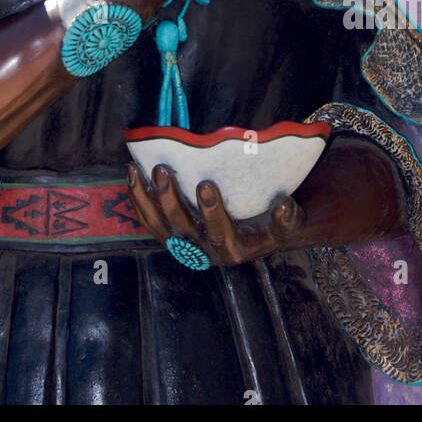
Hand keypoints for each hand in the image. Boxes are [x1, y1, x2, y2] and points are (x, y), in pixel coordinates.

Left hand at [127, 163, 305, 265]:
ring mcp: (186, 245)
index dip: (212, 213)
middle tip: (164, 170)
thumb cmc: (271, 223)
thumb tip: (284, 206)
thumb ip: (288, 219)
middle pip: (182, 229)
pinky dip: (139, 199)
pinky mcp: (171, 236)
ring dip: (148, 198)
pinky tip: (132, 174)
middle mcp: (206, 252)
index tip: (205, 184)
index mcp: (235, 250)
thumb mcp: (287, 226)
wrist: (258, 233)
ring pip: (160, 225)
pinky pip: (149, 220)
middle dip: (170, 200)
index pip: (221, 234)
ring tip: (140, 169)